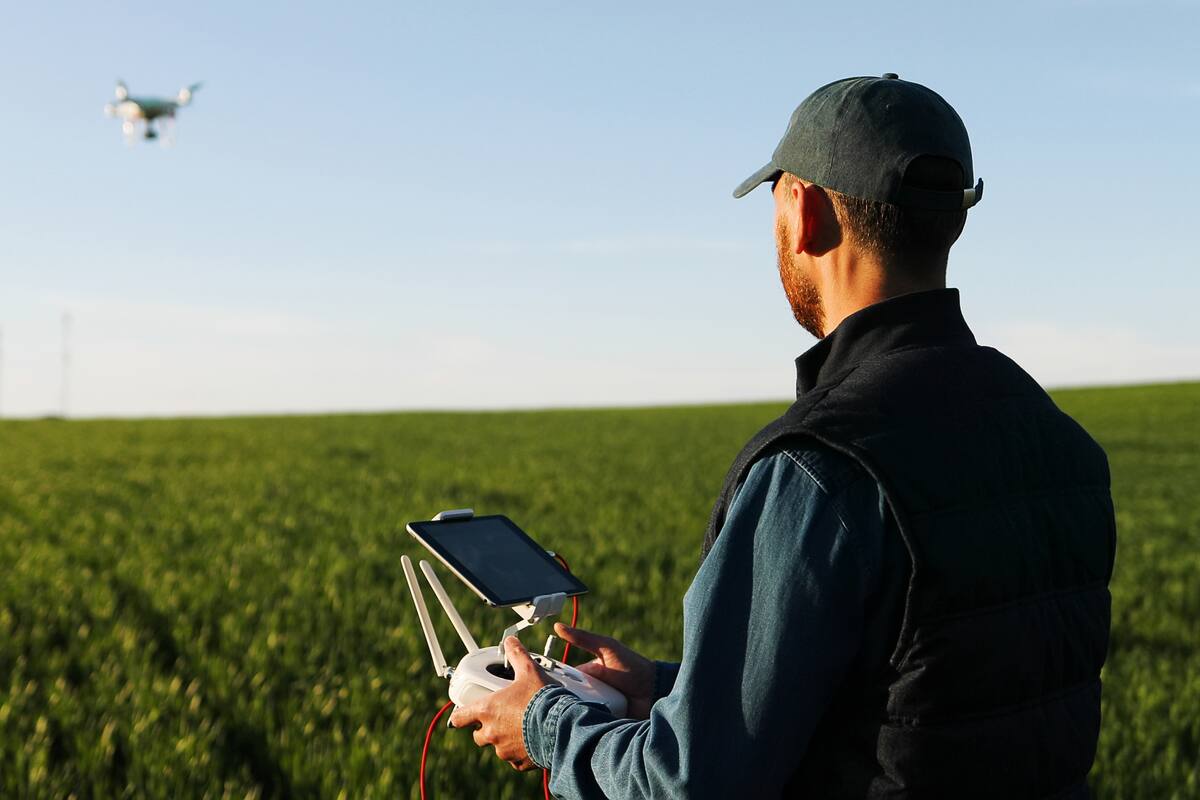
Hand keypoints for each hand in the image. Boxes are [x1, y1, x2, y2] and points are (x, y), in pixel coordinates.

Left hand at [448, 637, 552, 770]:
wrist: (561, 727)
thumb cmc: (542, 699)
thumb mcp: (529, 671)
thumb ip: (517, 655)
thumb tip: (510, 642)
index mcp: (487, 710)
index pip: (459, 717)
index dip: (460, 714)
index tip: (463, 713)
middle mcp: (492, 733)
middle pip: (478, 734)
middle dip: (486, 727)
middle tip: (500, 716)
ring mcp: (504, 750)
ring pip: (497, 746)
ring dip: (504, 738)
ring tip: (520, 726)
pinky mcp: (518, 762)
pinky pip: (514, 758)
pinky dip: (519, 751)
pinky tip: (531, 739)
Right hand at [555, 623, 655, 719]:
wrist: (656, 691)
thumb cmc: (634, 667)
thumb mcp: (607, 648)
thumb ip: (583, 638)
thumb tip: (558, 626)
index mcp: (588, 674)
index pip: (564, 679)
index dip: (553, 682)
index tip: (541, 684)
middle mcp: (590, 691)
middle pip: (568, 697)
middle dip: (562, 700)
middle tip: (553, 703)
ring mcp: (597, 707)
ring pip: (577, 712)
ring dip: (573, 713)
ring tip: (563, 718)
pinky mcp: (604, 721)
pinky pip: (590, 724)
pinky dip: (585, 724)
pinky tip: (578, 727)